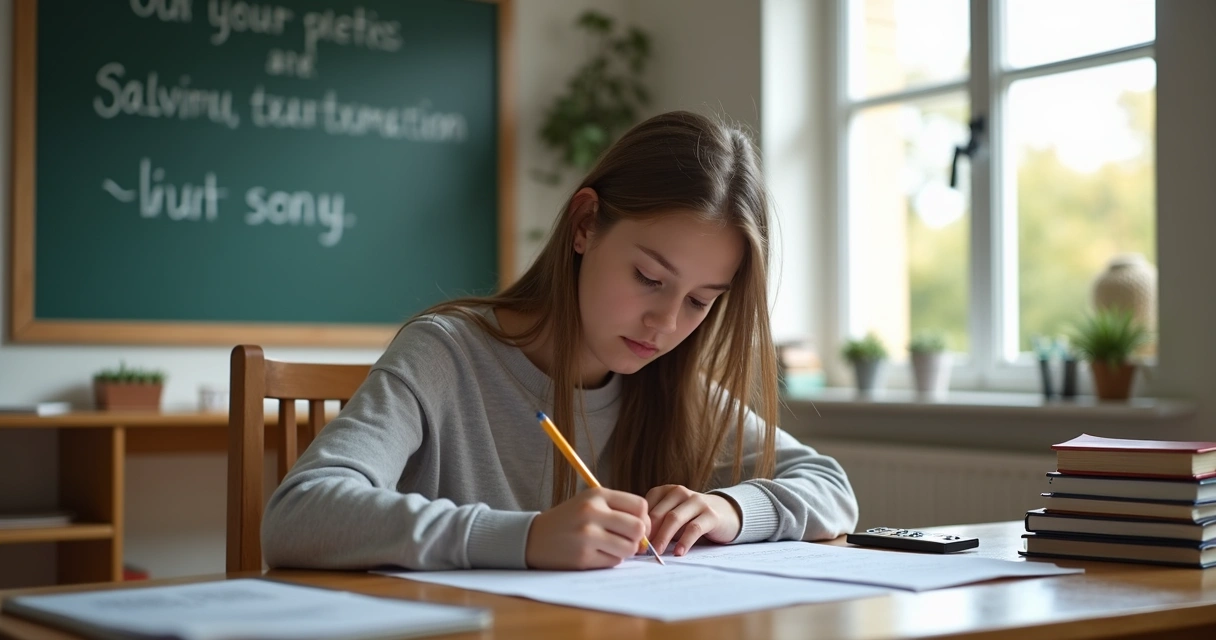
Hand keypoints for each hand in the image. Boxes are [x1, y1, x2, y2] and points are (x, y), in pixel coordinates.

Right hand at [525, 487, 650, 569]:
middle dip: (638, 538)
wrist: (534, 537)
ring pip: (629, 548)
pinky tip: (596, 554)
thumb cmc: (570, 520)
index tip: (637, 526)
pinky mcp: (583, 557)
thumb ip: (619, 511)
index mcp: (597, 494)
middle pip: (638, 527)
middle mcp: (592, 512)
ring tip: (611, 547)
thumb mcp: (590, 503)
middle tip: (627, 540)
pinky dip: (610, 560)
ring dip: (625, 551)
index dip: (645, 518)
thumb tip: (648, 532)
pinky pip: (614, 562)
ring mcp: (587, 535)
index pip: (640, 505)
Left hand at [645, 485, 740, 555]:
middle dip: (648, 534)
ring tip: (657, 553)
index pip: (646, 507)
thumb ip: (656, 524)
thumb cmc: (692, 518)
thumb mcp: (672, 516)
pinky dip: (684, 542)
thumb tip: (636, 543)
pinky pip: (694, 528)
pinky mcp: (711, 514)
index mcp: (666, 491)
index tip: (632, 542)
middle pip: (658, 514)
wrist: (726, 513)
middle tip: (641, 551)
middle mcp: (680, 492)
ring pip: (674, 519)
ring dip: (663, 538)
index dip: (638, 525)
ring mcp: (696, 501)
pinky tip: (678, 553)